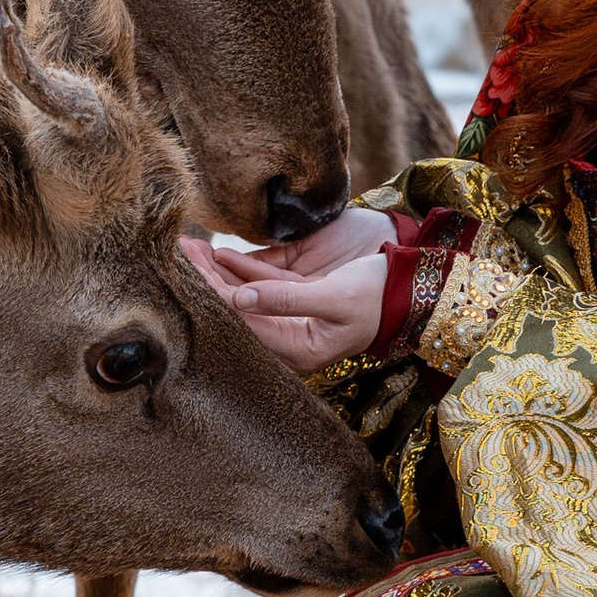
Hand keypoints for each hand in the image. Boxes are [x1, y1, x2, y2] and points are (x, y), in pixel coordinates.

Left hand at [181, 206, 396, 372]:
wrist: (419, 266)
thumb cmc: (383, 293)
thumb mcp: (336, 298)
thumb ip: (284, 298)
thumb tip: (239, 297)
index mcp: (300, 347)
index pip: (245, 324)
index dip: (216, 301)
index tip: (189, 279)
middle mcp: (290, 327)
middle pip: (237, 307)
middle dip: (206, 283)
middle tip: (177, 258)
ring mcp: (292, 299)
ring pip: (243, 286)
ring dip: (215, 269)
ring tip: (186, 249)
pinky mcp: (299, 275)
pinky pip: (261, 269)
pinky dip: (237, 261)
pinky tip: (216, 251)